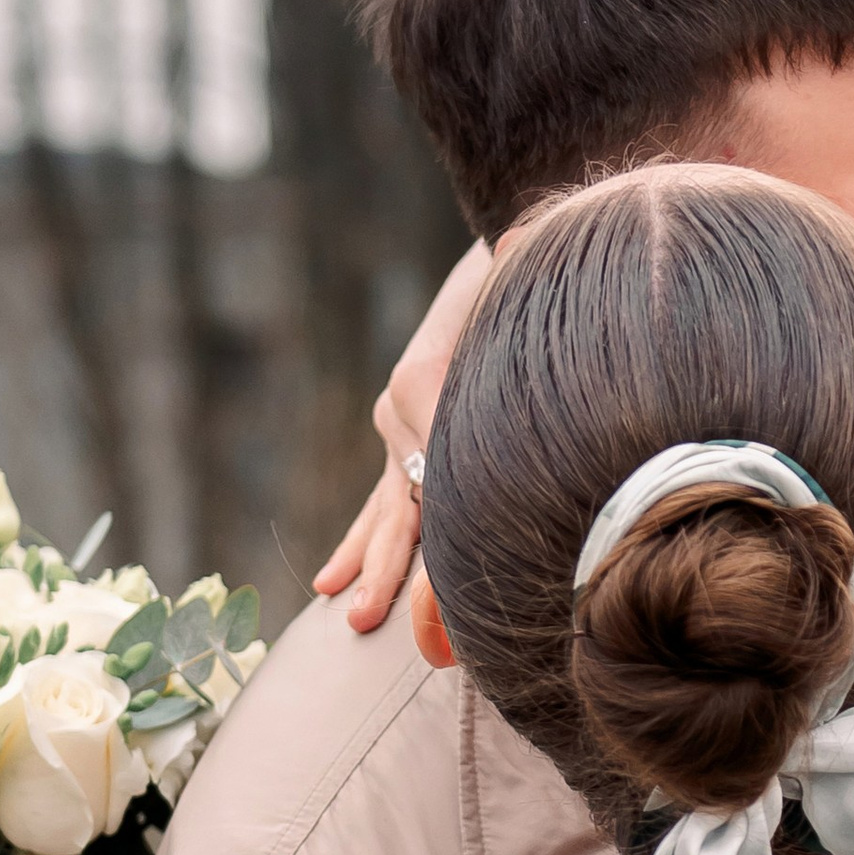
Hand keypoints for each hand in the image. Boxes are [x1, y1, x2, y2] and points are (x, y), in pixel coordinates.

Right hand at [312, 240, 495, 632]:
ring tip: (352, 612)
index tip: (440, 587)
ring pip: (385, 509)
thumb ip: (516, 274)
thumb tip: (517, 240)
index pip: (434, 465)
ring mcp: (398, 432)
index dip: (442, 525)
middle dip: (389, 563)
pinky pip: (380, 503)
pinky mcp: (403, 446)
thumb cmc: (522, 287)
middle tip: (372, 614)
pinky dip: (359, 544)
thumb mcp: (518, 290)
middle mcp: (402, 410)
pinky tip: (331, 583)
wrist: (503, 268)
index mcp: (425, 380)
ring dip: (370, 564)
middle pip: (402, 498)